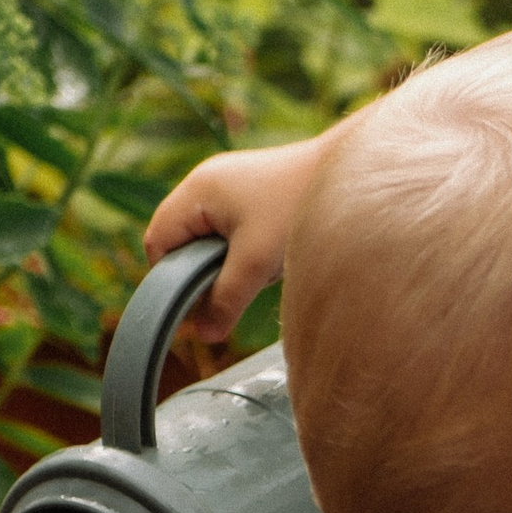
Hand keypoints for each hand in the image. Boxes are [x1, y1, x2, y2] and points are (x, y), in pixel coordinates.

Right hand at [141, 132, 334, 335]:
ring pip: (207, 238)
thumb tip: (204, 335)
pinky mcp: (253, 193)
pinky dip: (242, 251)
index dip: (169, 279)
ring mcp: (230, 185)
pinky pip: (230, 231)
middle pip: (179, 239)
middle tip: (226, 294)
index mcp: (198, 190)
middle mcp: (208, 182)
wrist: (353, 177)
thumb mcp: (256, 263)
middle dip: (197, 272)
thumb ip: (225, 300)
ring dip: (223, 263)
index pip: (158, 242)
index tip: (196, 305)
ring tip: (254, 272)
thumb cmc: (299, 209)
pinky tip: (267, 259)